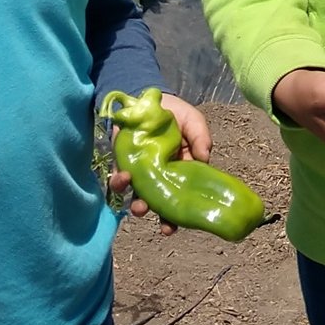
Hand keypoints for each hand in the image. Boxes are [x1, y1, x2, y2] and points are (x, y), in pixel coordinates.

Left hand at [106, 93, 217, 231]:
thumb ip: (201, 137)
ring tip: (141, 207)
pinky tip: (123, 179)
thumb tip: (205, 157)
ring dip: (139, 204)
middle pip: (162, 201)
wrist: (146, 99)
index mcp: (182, 169)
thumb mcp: (193, 121)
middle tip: (165, 226)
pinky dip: (119, 182)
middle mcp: (161, 175)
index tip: (179, 226)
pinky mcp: (123, 162)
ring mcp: (142, 171)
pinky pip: (119, 177)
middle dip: (162, 216)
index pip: (184, 195)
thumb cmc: (174, 112)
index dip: (182, 213)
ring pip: (140, 194)